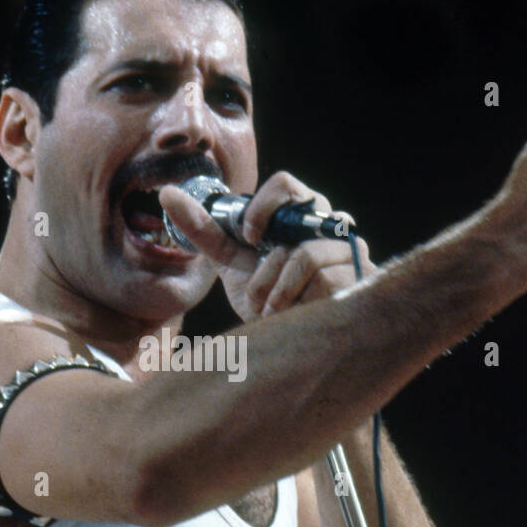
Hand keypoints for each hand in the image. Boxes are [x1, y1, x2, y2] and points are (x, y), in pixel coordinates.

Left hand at [159, 170, 373, 322]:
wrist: (290, 343)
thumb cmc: (266, 298)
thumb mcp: (230, 261)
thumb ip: (203, 229)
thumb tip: (168, 194)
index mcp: (297, 215)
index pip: (285, 183)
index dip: (261, 206)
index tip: (247, 237)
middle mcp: (327, 225)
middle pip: (303, 204)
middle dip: (269, 245)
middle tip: (252, 264)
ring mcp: (348, 249)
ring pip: (303, 253)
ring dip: (273, 285)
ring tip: (267, 306)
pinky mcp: (358, 275)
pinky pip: (319, 277)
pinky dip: (291, 298)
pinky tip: (288, 313)